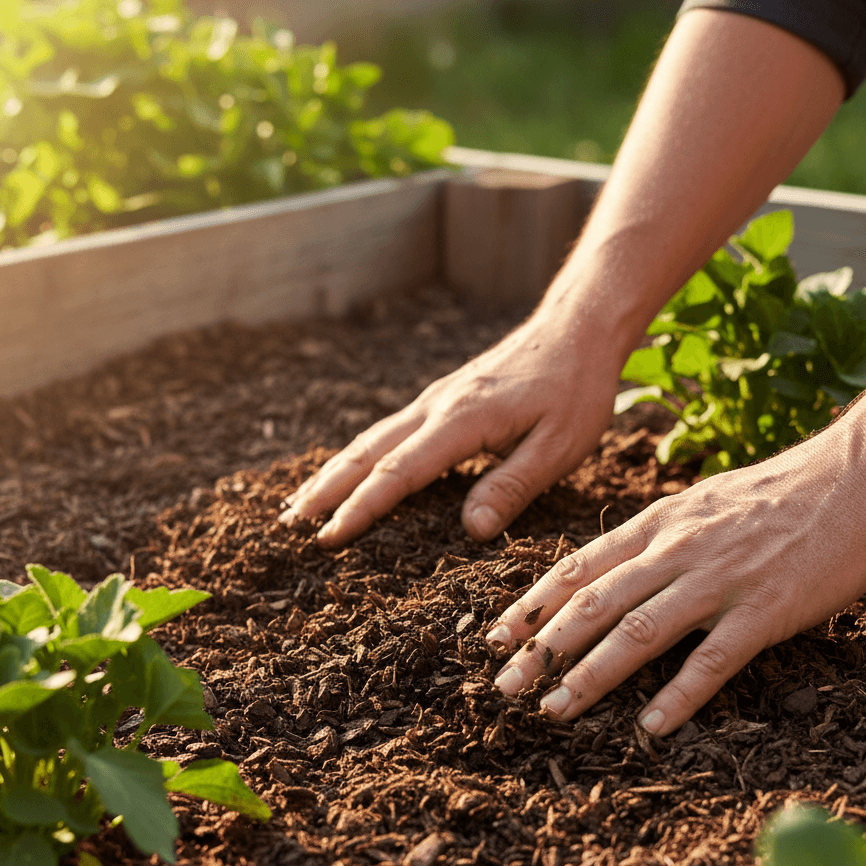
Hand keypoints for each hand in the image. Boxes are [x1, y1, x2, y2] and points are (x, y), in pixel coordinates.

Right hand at [278, 311, 624, 546]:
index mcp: (463, 420)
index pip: (400, 471)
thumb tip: (470, 530)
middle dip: (327, 489)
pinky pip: (389, 431)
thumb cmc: (575, 388)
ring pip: (372, 438)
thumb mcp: (560, 446)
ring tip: (301, 501)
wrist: (577, 326)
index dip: (362, 508)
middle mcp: (438, 406)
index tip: (329, 538)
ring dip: (333, 471)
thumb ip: (513, 486)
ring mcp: (436, 399)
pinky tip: (350, 469)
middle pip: (367, 451)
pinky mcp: (443, 398)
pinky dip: (359, 455)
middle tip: (288, 523)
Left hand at [486, 426, 865, 736]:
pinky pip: (714, 659)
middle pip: (592, 604)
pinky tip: (652, 726)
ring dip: (592, 675)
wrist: (853, 477)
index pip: (576, 567)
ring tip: (556, 710)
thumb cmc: (774, 494)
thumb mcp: (697, 503)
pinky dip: (680, 695)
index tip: (495, 636)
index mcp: (656, 525)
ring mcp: (718, 580)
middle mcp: (675, 551)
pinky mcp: (764, 609)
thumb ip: (652, 537)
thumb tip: (608, 568)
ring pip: (639, 632)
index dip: (531, 604)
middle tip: (504, 686)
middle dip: (541, 648)